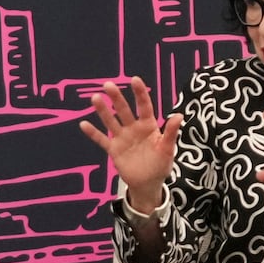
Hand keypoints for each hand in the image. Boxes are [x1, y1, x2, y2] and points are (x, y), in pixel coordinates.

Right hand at [80, 77, 180, 211]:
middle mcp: (133, 128)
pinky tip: (83, 124)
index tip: (134, 79)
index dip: (139, 93)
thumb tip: (179, 115)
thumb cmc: (160, 164)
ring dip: (103, 111)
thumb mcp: (167, 149)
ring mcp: (122, 138)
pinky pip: (102, 140)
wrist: (148, 183)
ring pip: (111, 121)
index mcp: (148, 125)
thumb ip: (171, 133)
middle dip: (116, 98)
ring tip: (95, 98)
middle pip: (124, 110)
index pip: (144, 106)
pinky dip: (93, 133)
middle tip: (108, 85)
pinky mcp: (113, 150)